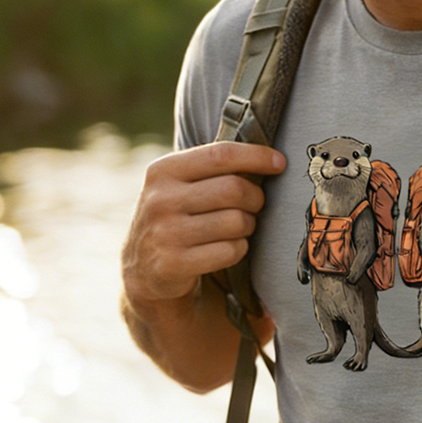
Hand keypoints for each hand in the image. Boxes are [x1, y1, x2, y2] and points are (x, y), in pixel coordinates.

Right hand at [122, 142, 284, 305]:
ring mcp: (165, 233)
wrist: (141, 268)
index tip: (280, 163)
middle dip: (255, 198)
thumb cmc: (177, 216)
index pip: (220, 154)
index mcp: (164, 170)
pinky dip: (239, 249)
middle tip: (255, 205)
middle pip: (234, 189)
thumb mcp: (181, 185)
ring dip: (248, 225)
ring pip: (236, 221)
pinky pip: (230, 250)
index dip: (256, 156)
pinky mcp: (173, 264)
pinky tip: (227, 248)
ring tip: (238, 227)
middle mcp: (160, 199)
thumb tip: (272, 159)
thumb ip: (214, 168)